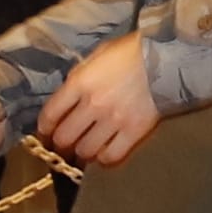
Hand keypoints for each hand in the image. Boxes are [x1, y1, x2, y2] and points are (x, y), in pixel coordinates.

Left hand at [36, 38, 159, 166]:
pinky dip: (103, 159)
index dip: (44, 129)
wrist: (167, 59)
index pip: (50, 114)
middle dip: (60, 145)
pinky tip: (103, 153)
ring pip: (85, 150)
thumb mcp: (98, 55)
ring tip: (84, 150)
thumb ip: (80, 76)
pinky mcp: (134, 132)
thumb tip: (67, 96)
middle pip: (64, 138)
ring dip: (81, 153)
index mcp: (80, 82)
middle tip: (63, 147)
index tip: (46, 133)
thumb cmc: (131, 53)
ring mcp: (114, 120)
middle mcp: (93, 104)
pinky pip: (111, 156)